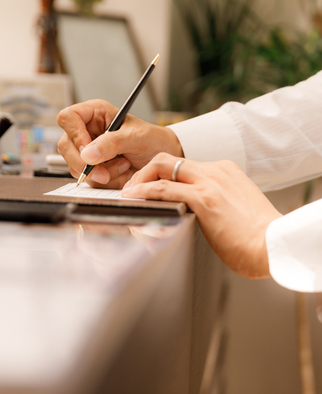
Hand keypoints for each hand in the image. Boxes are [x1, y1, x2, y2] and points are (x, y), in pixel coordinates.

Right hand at [56, 100, 182, 187]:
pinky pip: (87, 178)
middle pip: (66, 146)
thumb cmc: (152, 139)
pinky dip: (104, 181)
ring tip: (123, 166)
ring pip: (75, 165)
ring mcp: (87, 150)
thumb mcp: (136, 137)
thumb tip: (88, 154)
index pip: (68, 118)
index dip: (74, 134)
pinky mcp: (92, 167)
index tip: (89, 150)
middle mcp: (87, 130)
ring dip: (100, 173)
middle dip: (85, 163)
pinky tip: (120, 173)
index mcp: (95, 113)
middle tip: (105, 173)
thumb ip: (112, 143)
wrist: (161, 160)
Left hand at [121, 153, 281, 278]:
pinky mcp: (204, 198)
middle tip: (133, 187)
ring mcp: (209, 182)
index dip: (160, 173)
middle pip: (169, 160)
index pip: (183, 164)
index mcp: (224, 171)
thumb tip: (197, 211)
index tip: (149, 184)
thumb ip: (215, 201)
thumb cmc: (257, 234)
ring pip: (163, 167)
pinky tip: (135, 197)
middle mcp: (215, 171)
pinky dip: (144, 191)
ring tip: (129, 192)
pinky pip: (164, 188)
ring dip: (140, 179)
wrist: (275, 245)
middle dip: (145, 171)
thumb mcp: (234, 207)